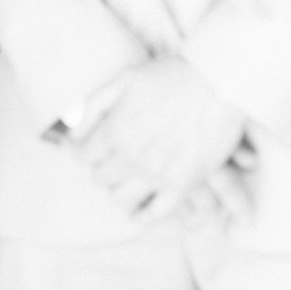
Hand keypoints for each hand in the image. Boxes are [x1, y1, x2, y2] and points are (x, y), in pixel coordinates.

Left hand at [74, 58, 248, 221]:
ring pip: (121, 198)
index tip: (103, 147)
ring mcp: (157, 173)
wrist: (221, 80)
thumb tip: (69, 132)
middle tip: (118, 161)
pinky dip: (144, 214)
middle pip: (101, 178)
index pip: (86, 156)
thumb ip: (93, 106)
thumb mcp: (126, 78)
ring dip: (122, 189)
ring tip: (131, 180)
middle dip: (107, 168)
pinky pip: (154, 213)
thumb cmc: (173, 75)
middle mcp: (132, 157)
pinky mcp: (183, 184)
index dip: (94, 150)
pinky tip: (142, 209)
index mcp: (115, 131)